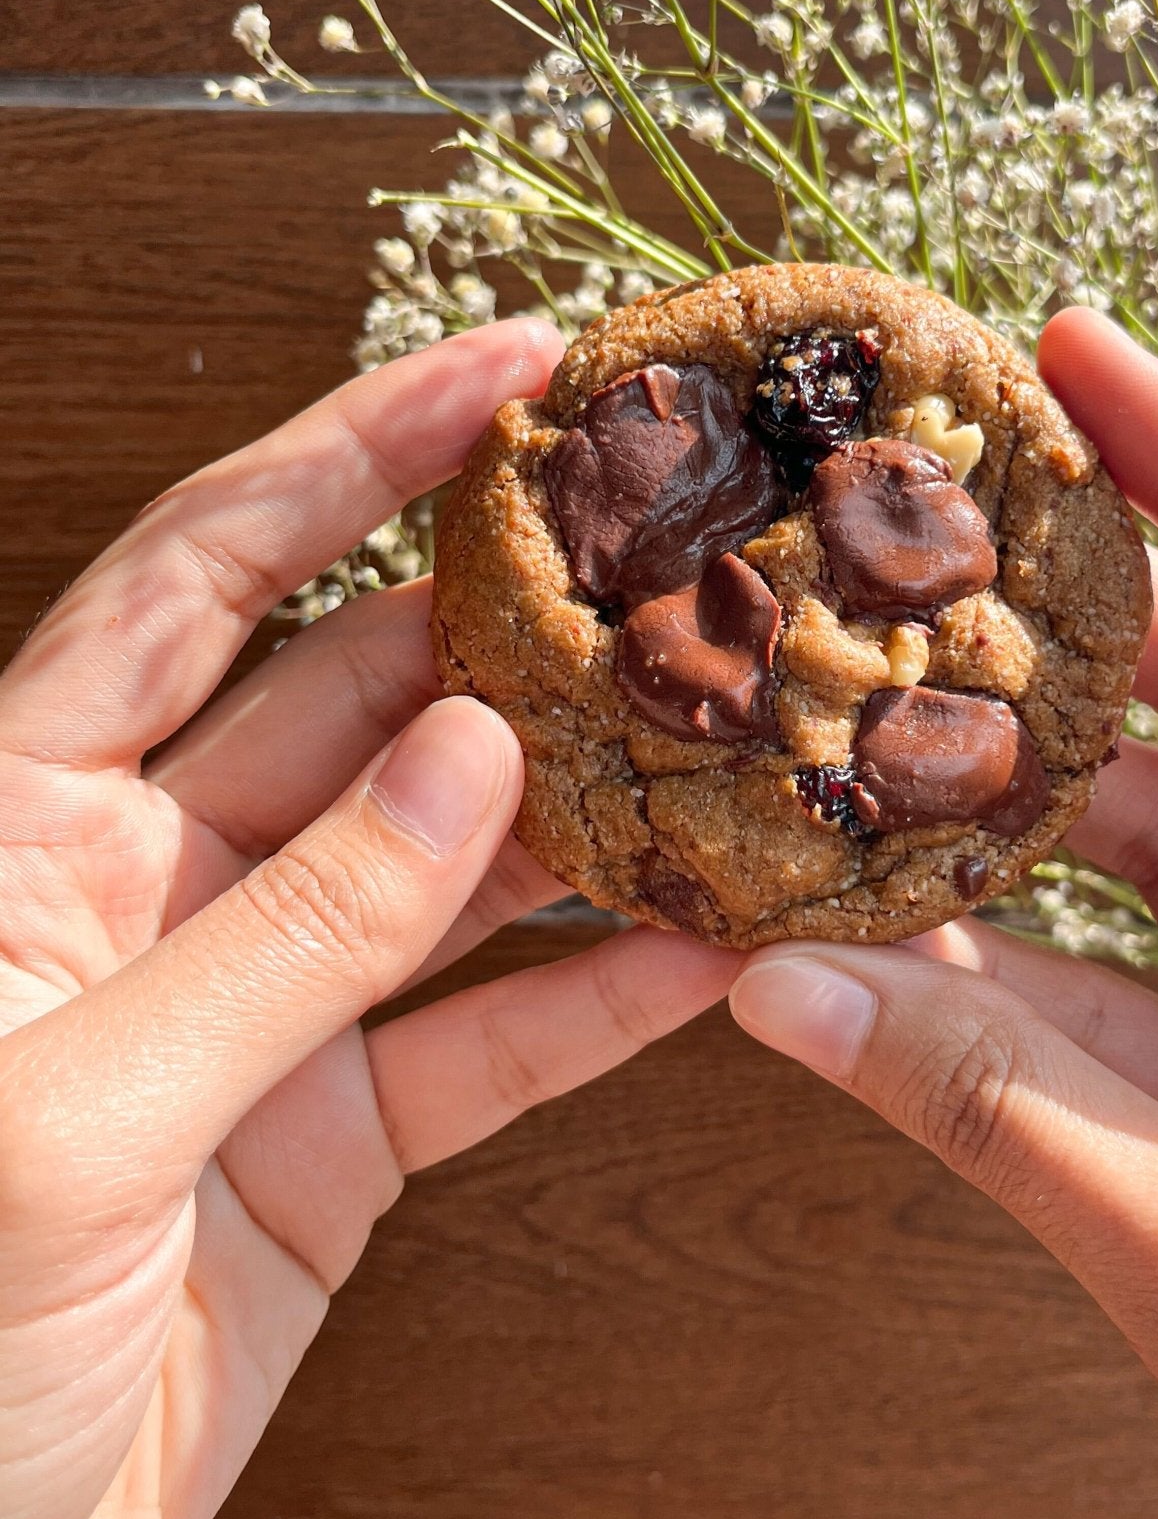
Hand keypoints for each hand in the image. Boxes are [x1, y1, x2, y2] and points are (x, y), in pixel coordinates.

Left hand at [0, 322, 736, 1518]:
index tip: (501, 374)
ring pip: (443, 869)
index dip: (346, 456)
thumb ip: (286, 935)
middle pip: (355, 704)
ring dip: (582, 811)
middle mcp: (139, 890)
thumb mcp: (70, 1123)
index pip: (198, 576)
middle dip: (510, 629)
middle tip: (672, 560)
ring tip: (725, 738)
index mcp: (16, 825)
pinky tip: (712, 947)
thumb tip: (472, 761)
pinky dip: (597, 998)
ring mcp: (250, 1014)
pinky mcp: (328, 1144)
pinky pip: (485, 1042)